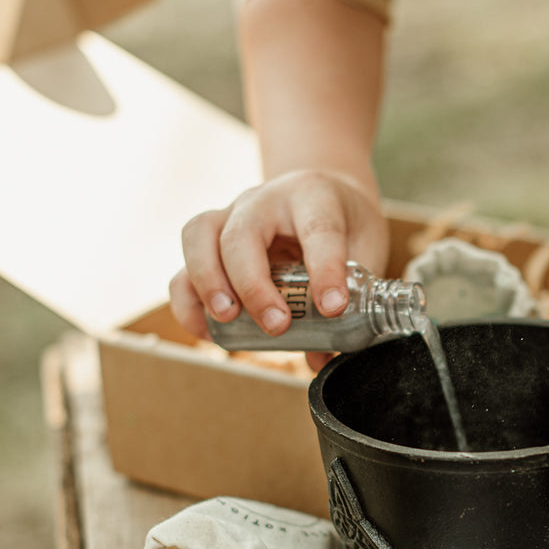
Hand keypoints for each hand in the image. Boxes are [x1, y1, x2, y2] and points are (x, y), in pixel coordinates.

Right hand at [169, 169, 388, 355]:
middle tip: (275, 326)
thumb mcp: (364, 250)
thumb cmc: (345, 223)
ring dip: (208, 283)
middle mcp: (265, 200)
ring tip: (226, 320)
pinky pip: (184, 264)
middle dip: (253, 285)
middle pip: (242, 233)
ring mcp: (230, 215)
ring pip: (199, 236)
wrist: (321, 191)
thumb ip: (351, 301)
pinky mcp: (210, 239)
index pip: (318, 229)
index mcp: (313, 197)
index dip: (325, 270)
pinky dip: (188, 301)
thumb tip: (320, 358)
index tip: (333, 307)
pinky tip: (207, 331)